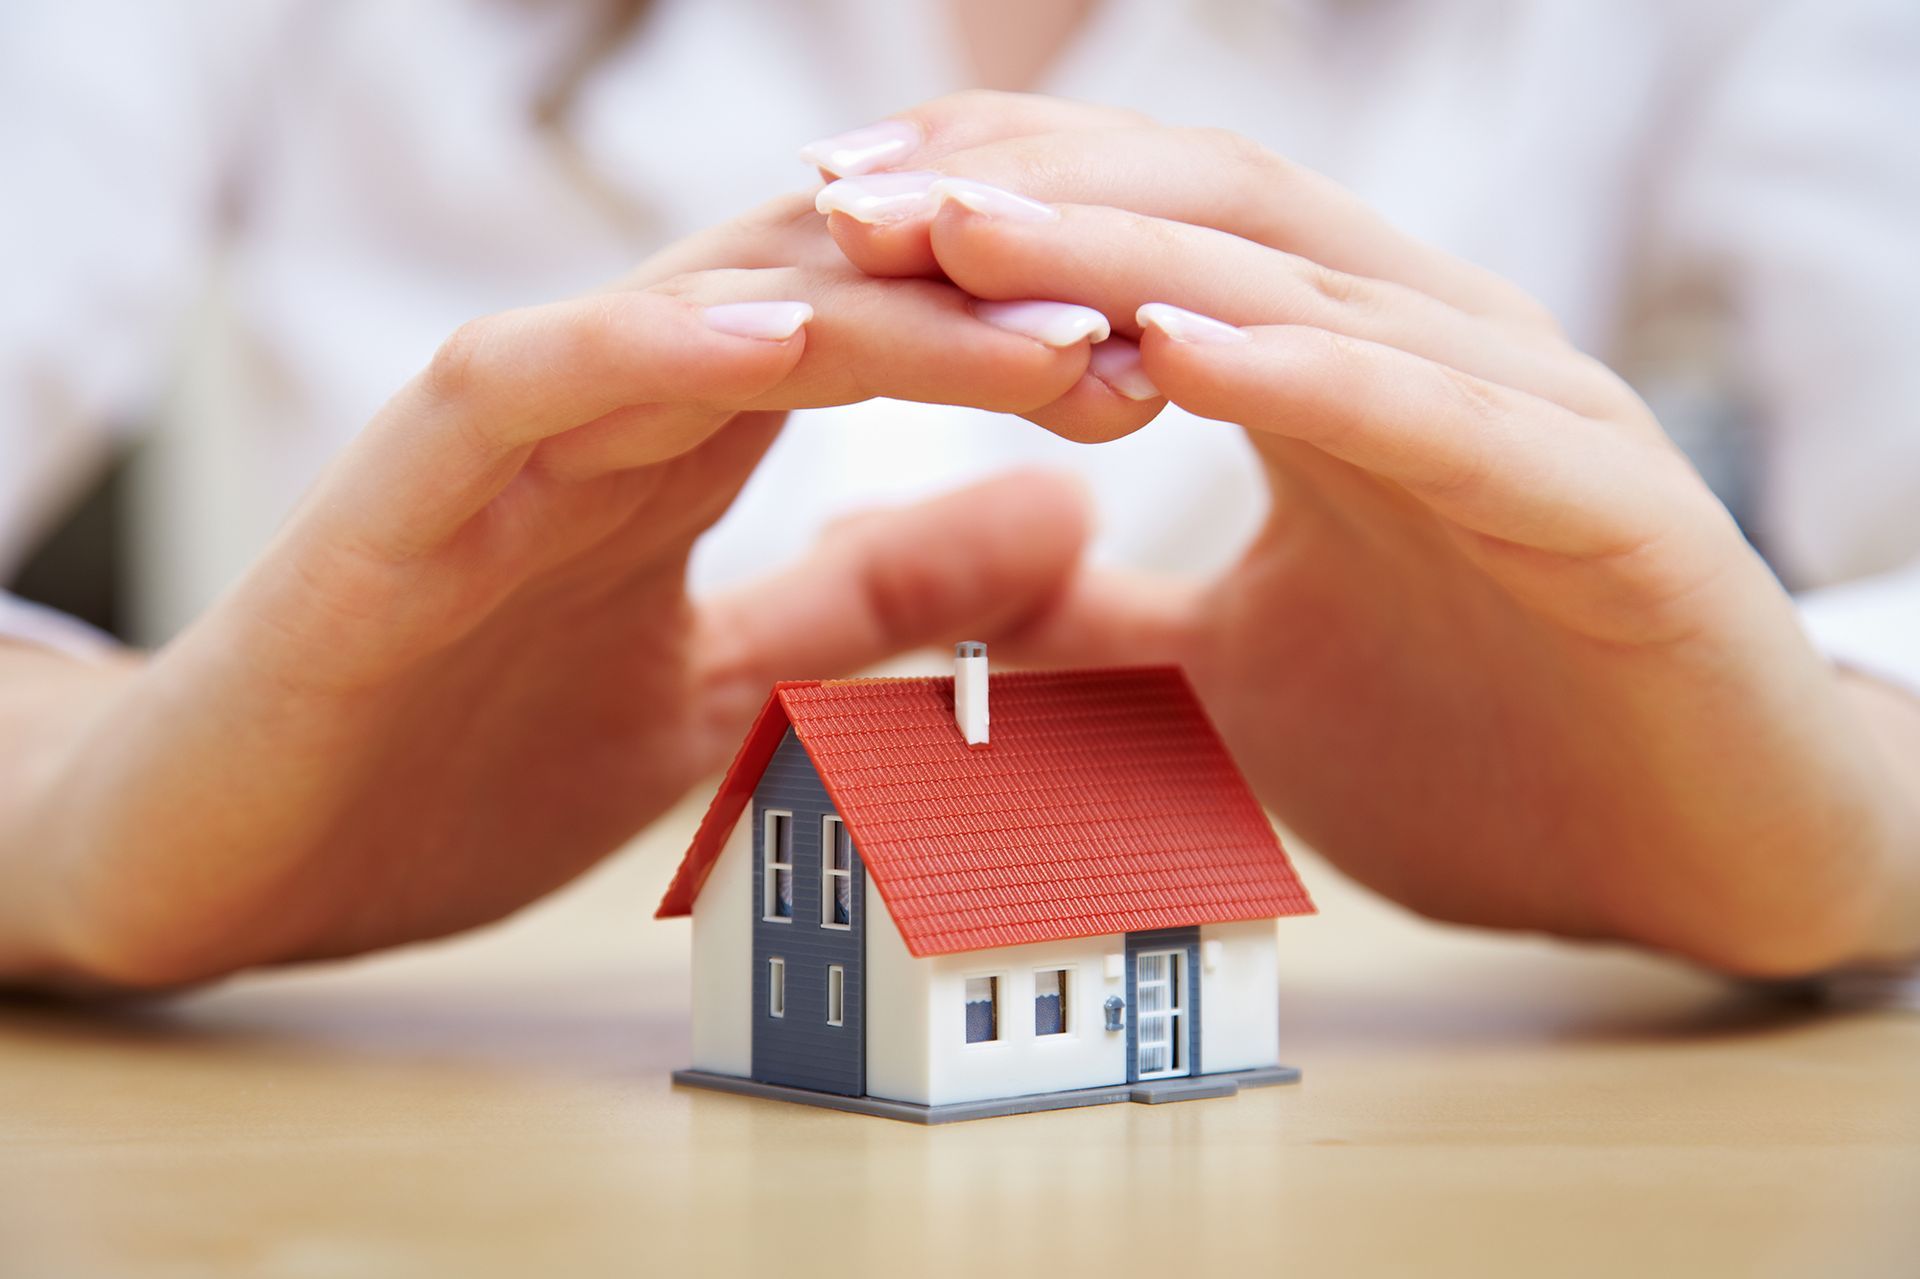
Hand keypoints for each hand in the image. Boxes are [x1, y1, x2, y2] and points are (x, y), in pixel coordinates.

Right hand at [0, 189, 1154, 989]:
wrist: (226, 852)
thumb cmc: (454, 760)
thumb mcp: (724, 686)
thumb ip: (870, 600)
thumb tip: (1063, 520)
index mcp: (682, 446)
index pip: (877, 348)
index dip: (1023, 346)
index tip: (1169, 370)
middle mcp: (603, 409)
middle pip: (821, 301)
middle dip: (988, 304)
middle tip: (1157, 318)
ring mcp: (498, 440)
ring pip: (700, 314)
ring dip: (871, 307)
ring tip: (1029, 309)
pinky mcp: (395, 496)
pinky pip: (526, 381)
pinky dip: (645, 348)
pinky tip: (776, 340)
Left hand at [817, 95, 1919, 973]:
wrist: (1695, 856)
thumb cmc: (1475, 744)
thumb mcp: (1225, 677)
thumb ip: (1094, 622)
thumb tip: (945, 590)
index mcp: (1339, 372)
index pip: (1153, 233)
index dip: (997, 200)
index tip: (830, 208)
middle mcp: (1427, 350)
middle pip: (1207, 214)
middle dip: (1023, 196)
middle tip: (847, 192)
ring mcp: (1522, 413)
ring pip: (1307, 291)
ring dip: (1125, 258)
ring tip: (961, 234)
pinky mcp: (1607, 506)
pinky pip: (1438, 418)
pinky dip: (1307, 376)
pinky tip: (1178, 349)